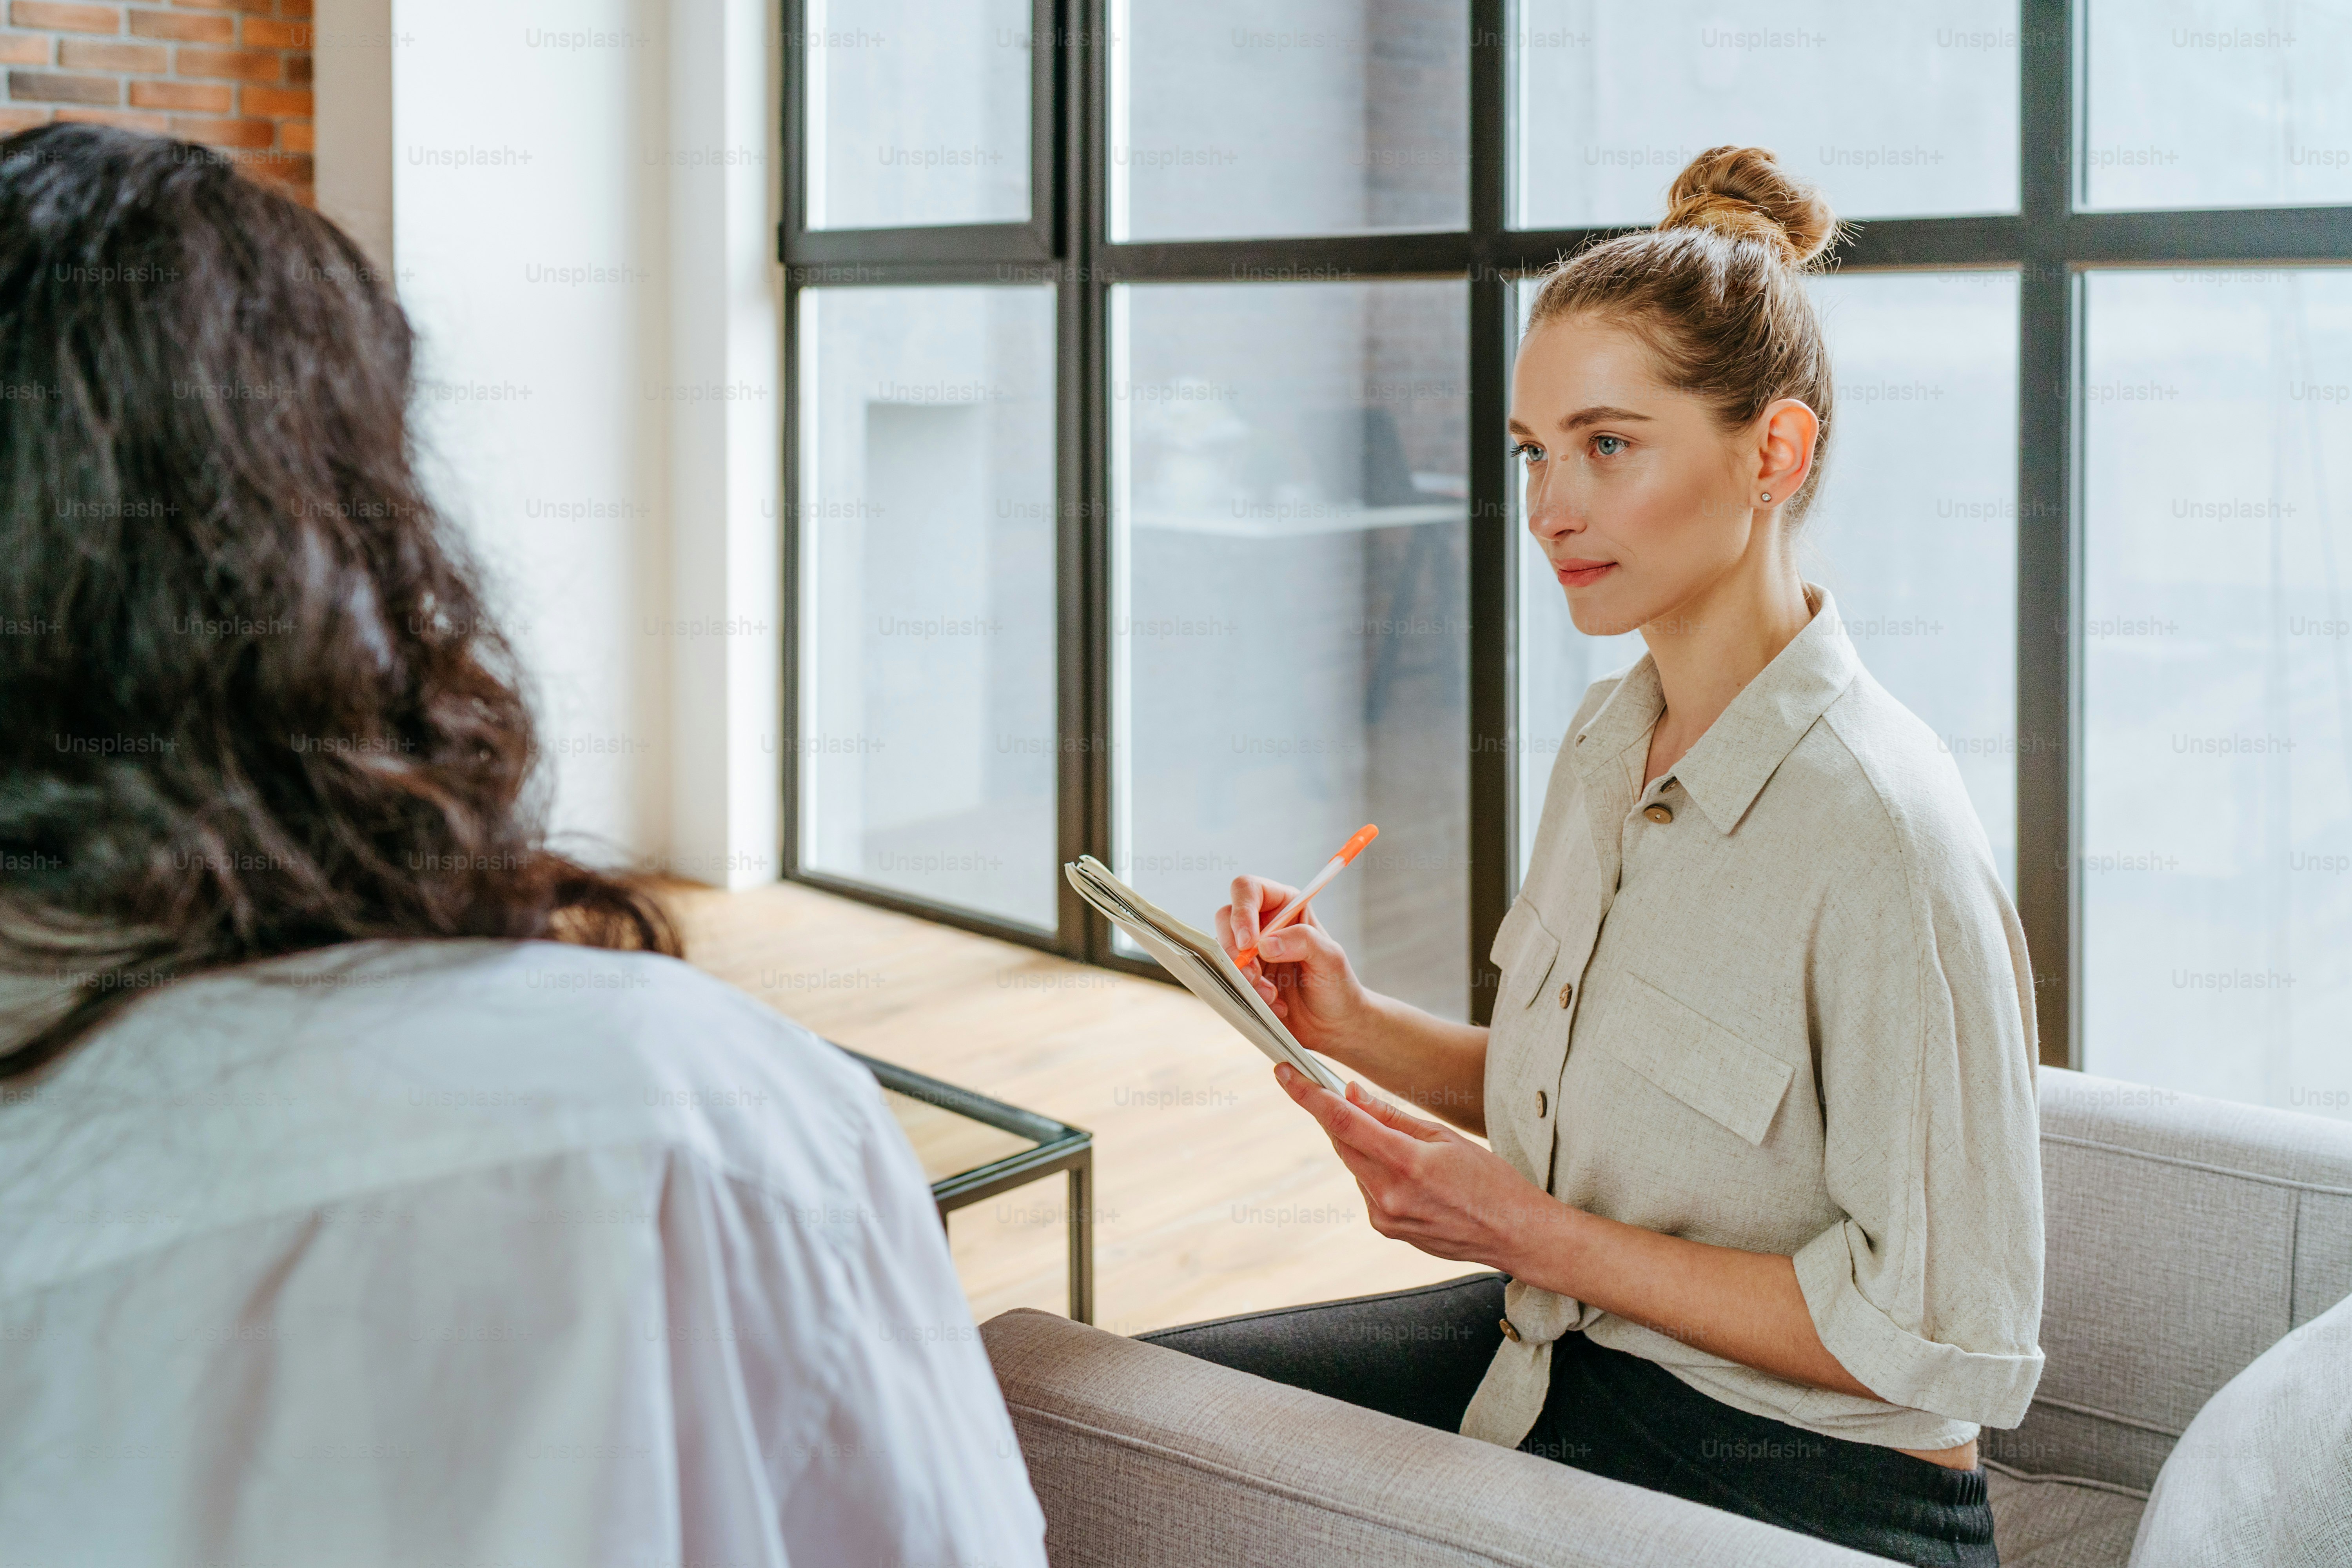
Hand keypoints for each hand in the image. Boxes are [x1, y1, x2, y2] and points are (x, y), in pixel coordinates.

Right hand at [1214, 874, 1370, 1057]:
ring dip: (1242, 977)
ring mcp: (1249, 952)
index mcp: (1285, 906)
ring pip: (1222, 952)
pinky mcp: (1242, 978)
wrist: (1332, 1025)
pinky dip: (1245, 994)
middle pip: (1226, 918)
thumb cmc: (1337, 985)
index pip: (1249, 889)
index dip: (1242, 910)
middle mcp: (1263, 925)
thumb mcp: (1330, 959)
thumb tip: (1265, 943)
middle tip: (1253, 975)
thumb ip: (1304, 941)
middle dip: (1234, 949)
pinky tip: (1272, 1005)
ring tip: (1271, 995)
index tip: (1249, 942)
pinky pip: (1227, 979)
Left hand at [1274, 1063, 1566, 1271]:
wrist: (1514, 1234)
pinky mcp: (1385, 1229)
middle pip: (1341, 1141)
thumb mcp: (1444, 1136)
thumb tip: (1349, 1092)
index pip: (1341, 1121)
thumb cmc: (1490, 1180)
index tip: (1284, 1073)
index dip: (1307, 1095)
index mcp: (1405, 1164)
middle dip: (1336, 1114)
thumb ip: (1391, 1116)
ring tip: (1402, 1143)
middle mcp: (1387, 1195)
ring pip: (1353, 1164)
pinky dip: (1374, 1170)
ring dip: (1361, 1144)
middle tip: (1337, 1090)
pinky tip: (1407, 1172)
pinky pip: (1366, 1187)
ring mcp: (1384, 1217)